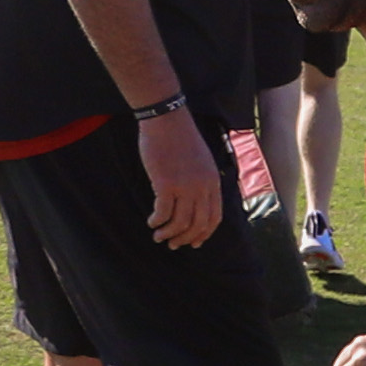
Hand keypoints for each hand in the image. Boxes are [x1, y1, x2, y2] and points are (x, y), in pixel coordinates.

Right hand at [135, 106, 223, 249]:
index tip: (194, 243)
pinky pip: (163, 213)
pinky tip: (151, 222)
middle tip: (173, 244)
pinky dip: (156, 222)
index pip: (214, 217)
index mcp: (213, 181)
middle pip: (197, 224)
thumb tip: (195, 203)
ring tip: (158, 236)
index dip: (204, 234)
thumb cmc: (180, 138)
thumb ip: (202, 181)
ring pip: (180, 223)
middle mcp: (202, 187)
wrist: (166, 120)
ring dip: (168, 234)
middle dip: (185, 239)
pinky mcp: (166, 184)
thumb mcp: (202, 161)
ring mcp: (185, 186)